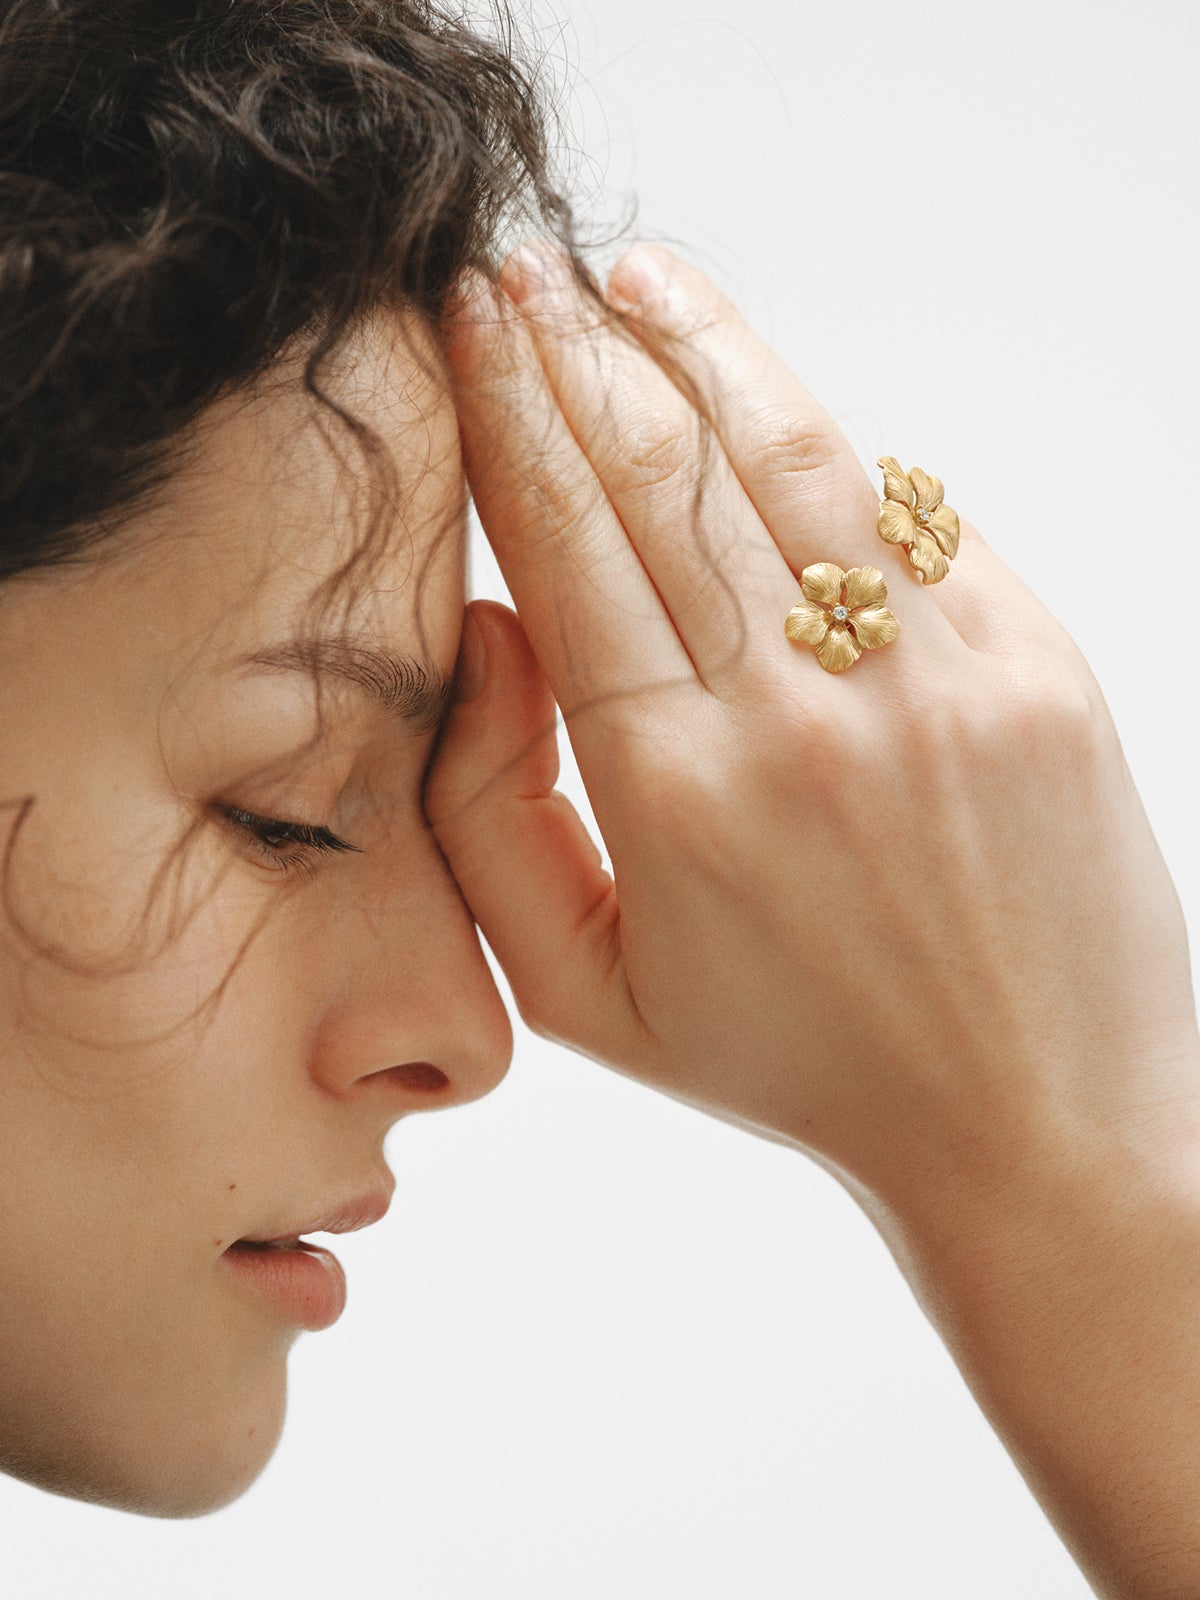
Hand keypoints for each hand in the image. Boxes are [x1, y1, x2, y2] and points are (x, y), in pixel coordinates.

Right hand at [426, 240, 1199, 1215]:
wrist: (1033, 1120)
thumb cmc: (797, 1062)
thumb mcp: (585, 993)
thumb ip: (490, 818)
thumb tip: (487, 631)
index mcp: (677, 796)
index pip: (570, 545)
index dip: (512, 416)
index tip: (473, 325)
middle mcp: (804, 718)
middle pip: (667, 475)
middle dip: (578, 352)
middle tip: (524, 271)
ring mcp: (937, 682)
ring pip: (794, 456)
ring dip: (705, 347)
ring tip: (640, 282)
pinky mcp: (1037, 666)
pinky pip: (913, 518)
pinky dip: (827, 444)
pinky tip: (767, 399)